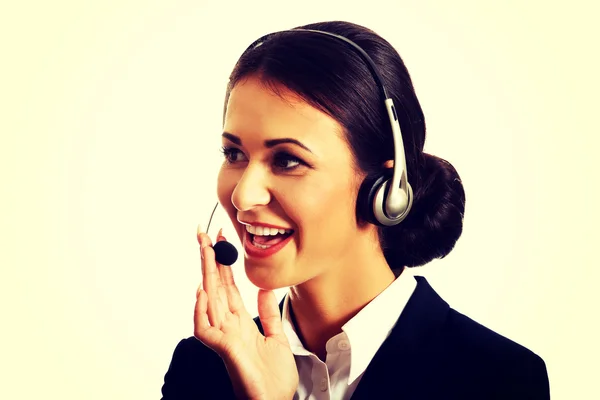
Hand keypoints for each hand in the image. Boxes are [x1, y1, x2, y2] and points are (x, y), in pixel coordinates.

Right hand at [194, 226, 298, 399]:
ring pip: (209, 300)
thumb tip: (264, 289)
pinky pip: (205, 329)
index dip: (224, 264)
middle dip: (210, 260)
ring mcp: (224, 337)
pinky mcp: (224, 350)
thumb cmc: (274, 378)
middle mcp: (229, 326)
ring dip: (205, 274)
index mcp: (240, 322)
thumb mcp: (277, 338)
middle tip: (204, 234)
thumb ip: (268, 314)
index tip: (222, 241)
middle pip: (215, 287)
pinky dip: (200, 311)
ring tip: (204, 250)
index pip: (228, 287)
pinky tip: (203, 292)